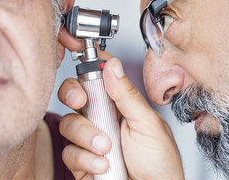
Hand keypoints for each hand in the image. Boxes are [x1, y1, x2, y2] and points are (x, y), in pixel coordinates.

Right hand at [58, 57, 183, 178]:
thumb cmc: (160, 161)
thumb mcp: (148, 123)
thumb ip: (127, 95)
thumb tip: (112, 65)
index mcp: (121, 103)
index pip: (100, 76)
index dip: (89, 67)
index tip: (84, 63)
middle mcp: (103, 117)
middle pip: (75, 94)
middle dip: (73, 94)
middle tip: (80, 100)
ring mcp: (90, 138)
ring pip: (69, 123)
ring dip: (87, 135)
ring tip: (107, 148)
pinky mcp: (82, 160)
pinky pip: (69, 152)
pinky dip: (85, 159)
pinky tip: (104, 165)